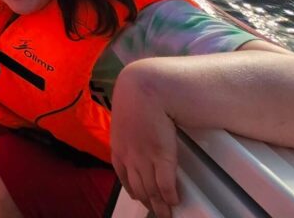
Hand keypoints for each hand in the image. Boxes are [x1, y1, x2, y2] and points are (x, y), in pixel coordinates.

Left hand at [111, 65, 179, 217]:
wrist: (144, 89)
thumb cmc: (135, 96)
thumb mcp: (124, 115)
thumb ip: (127, 129)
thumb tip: (135, 133)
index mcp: (119, 147)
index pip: (124, 176)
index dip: (133, 190)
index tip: (139, 197)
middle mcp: (129, 157)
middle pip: (139, 187)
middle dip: (148, 201)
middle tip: (156, 210)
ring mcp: (145, 158)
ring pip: (151, 190)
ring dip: (160, 205)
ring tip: (166, 212)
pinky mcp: (162, 156)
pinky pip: (166, 185)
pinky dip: (170, 196)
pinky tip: (175, 201)